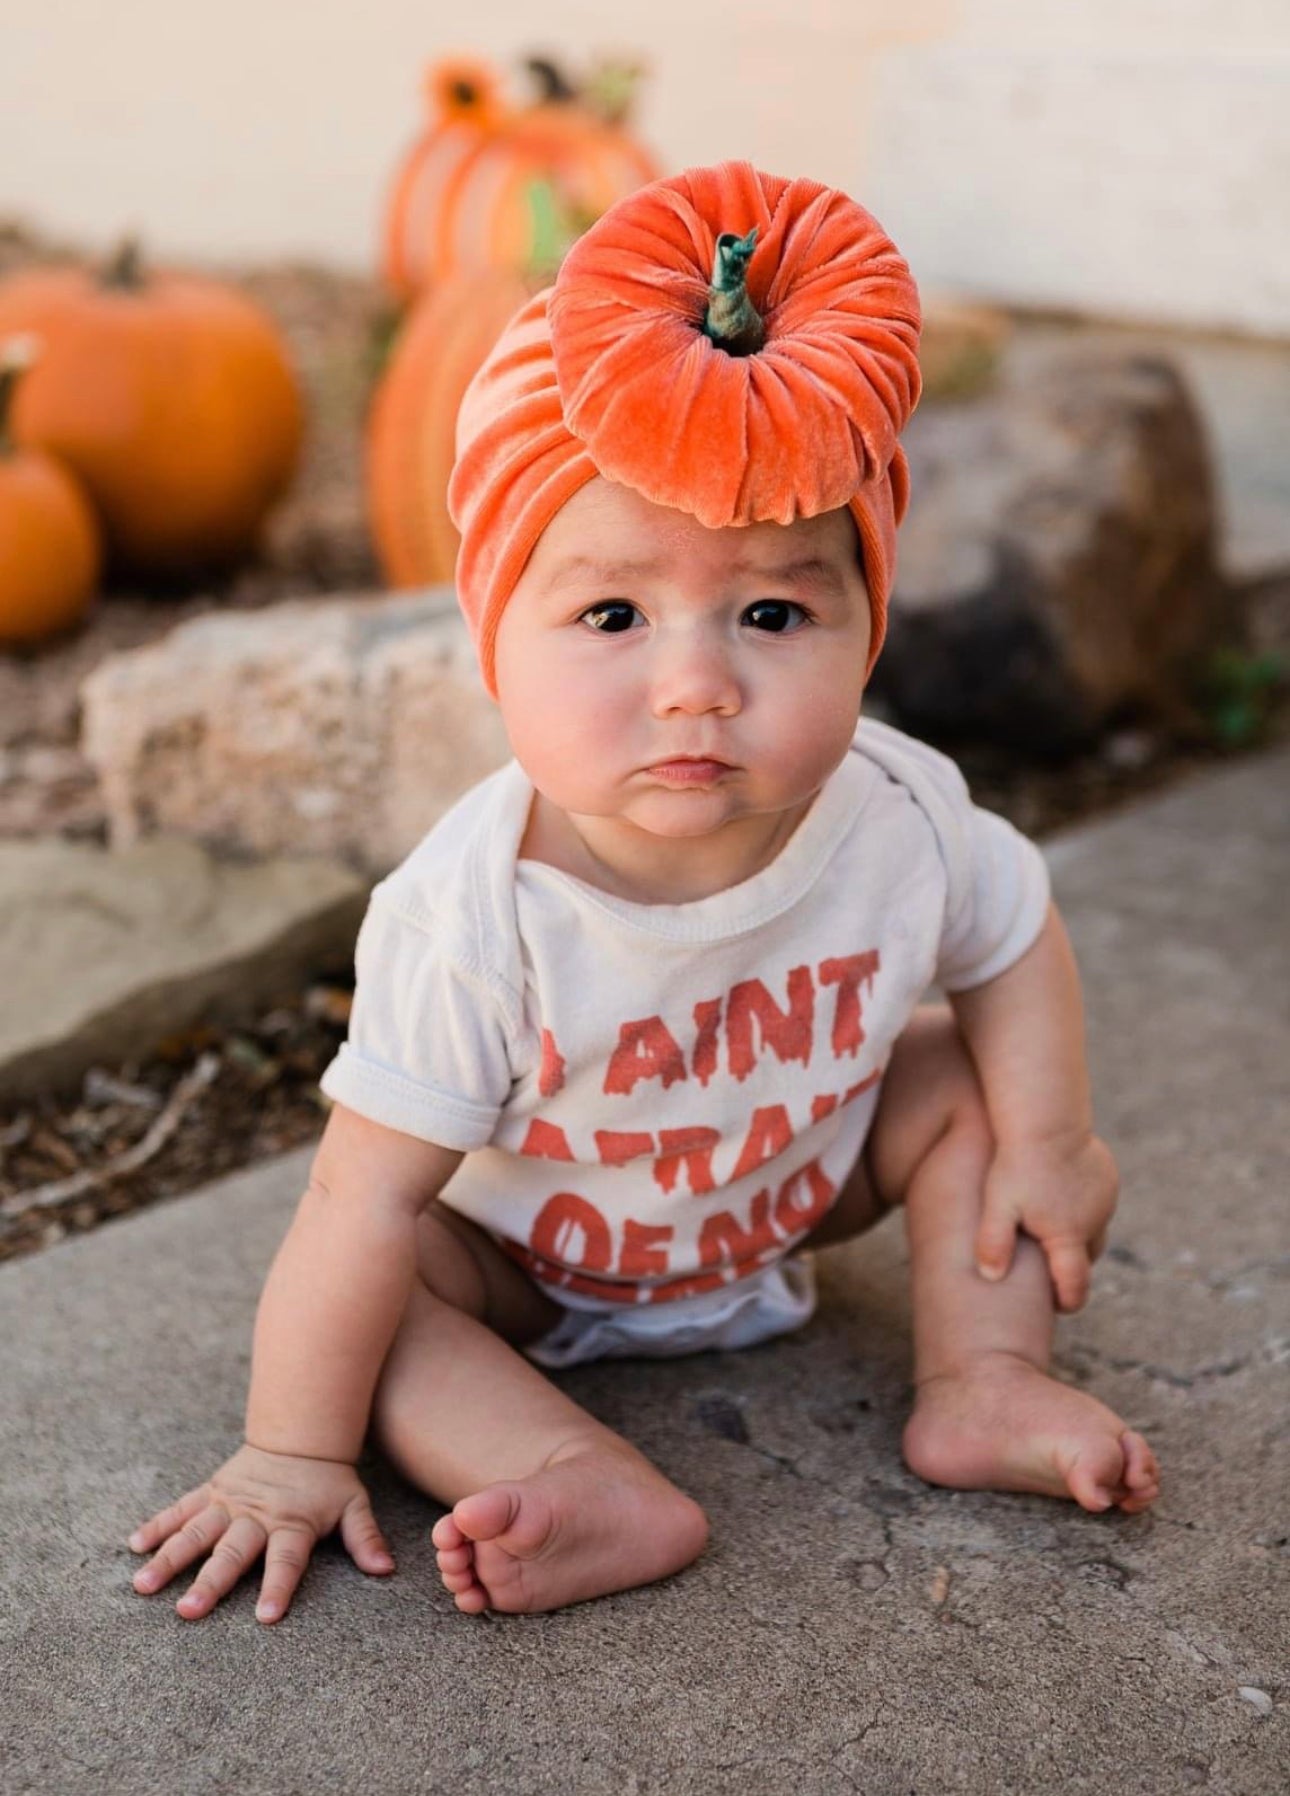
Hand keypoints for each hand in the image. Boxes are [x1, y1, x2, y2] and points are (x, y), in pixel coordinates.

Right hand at [128, 1443, 393, 1622]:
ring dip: (170, 1557)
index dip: (279, 1587)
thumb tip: (386, 1569)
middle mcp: (256, 1515)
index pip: (286, 1560)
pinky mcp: (211, 1491)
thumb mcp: (353, 1505)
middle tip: (186, 1611)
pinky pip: (181, 1509)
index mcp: (292, 1523)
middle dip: (210, 1582)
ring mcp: (229, 1503)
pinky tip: (135, 1546)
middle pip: (232, 1552)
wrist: (300, 1434)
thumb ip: (365, 1537)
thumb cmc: (328, 1481)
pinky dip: (158, 1525)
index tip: (266, 1617)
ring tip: (143, 1584)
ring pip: (196, 1532)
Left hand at [974, 1132, 1118, 1311]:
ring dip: (1075, 1234)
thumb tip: (990, 1278)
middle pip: (1085, 1259)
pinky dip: (1082, 1208)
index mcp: (1068, 1235)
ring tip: (1047, 1227)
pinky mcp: (1108, 1180)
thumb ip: (993, 1242)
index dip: (1067, 1301)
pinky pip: (1097, 1205)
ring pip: (1093, 1231)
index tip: (1057, 1306)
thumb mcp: (998, 1203)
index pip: (1075, 1285)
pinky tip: (1057, 1196)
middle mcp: (1094, 1221)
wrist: (1046, 1117)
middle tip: (1043, 1266)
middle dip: (1068, 1266)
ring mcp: (1105, 1200)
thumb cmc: (1016, 1162)